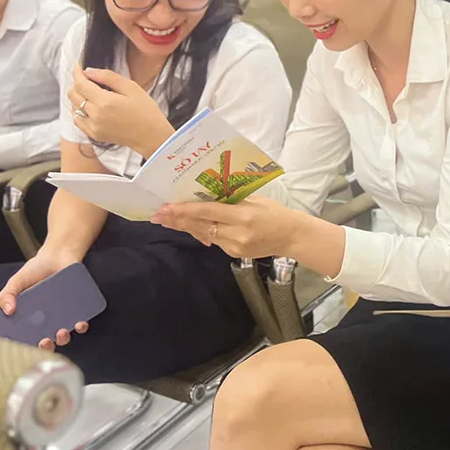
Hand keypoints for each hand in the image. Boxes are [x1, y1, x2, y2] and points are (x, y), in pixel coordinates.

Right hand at [0, 247, 89, 351]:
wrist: (58, 255)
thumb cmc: (36, 270)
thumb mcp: (16, 282)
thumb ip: (6, 295)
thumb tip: (8, 311)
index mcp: (29, 319)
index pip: (24, 338)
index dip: (22, 346)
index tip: (20, 348)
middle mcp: (46, 322)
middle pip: (45, 342)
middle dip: (45, 347)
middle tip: (44, 342)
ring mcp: (62, 317)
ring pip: (63, 336)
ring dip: (63, 338)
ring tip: (61, 332)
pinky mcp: (77, 309)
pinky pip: (81, 323)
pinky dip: (81, 326)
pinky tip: (79, 324)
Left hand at [67, 66, 174, 157]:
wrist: (151, 135)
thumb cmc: (146, 110)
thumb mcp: (131, 88)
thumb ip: (108, 77)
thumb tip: (89, 71)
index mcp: (104, 102)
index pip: (80, 84)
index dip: (77, 72)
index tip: (78, 66)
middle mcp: (95, 115)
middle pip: (73, 94)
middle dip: (77, 83)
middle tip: (87, 78)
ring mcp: (93, 126)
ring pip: (73, 106)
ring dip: (78, 96)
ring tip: (91, 92)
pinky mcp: (94, 134)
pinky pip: (77, 119)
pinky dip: (79, 110)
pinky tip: (89, 106)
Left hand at [152, 196, 314, 259]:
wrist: (291, 236)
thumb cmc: (275, 212)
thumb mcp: (255, 199)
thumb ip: (231, 199)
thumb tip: (205, 196)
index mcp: (243, 215)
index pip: (207, 212)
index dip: (185, 210)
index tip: (166, 207)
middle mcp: (237, 233)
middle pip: (200, 225)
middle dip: (177, 220)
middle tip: (158, 215)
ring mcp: (235, 246)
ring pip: (204, 234)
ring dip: (185, 227)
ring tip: (167, 220)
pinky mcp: (234, 254)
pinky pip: (214, 241)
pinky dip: (201, 233)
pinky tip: (189, 228)